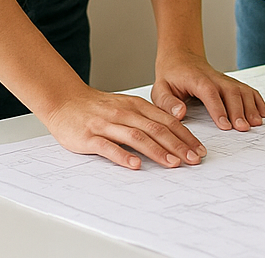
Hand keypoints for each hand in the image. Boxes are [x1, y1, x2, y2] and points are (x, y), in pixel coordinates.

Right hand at [42, 85, 208, 170]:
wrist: (64, 100)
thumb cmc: (98, 108)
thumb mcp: (126, 107)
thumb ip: (146, 117)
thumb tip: (173, 132)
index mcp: (137, 106)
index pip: (167, 121)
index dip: (185, 136)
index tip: (199, 149)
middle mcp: (125, 114)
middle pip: (157, 129)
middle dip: (178, 145)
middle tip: (194, 159)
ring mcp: (107, 125)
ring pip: (137, 137)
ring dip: (158, 151)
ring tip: (173, 163)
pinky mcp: (89, 137)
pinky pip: (108, 147)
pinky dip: (123, 156)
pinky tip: (135, 165)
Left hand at [152, 47, 264, 131]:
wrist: (181, 58)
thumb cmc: (171, 76)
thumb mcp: (160, 89)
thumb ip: (167, 103)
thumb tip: (180, 113)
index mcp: (197, 80)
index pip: (210, 93)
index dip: (218, 108)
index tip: (225, 125)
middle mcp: (215, 78)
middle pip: (231, 92)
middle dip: (239, 111)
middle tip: (243, 128)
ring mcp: (226, 80)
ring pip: (242, 91)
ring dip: (251, 107)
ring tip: (256, 123)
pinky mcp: (232, 83)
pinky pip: (248, 90)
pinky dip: (258, 101)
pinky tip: (264, 113)